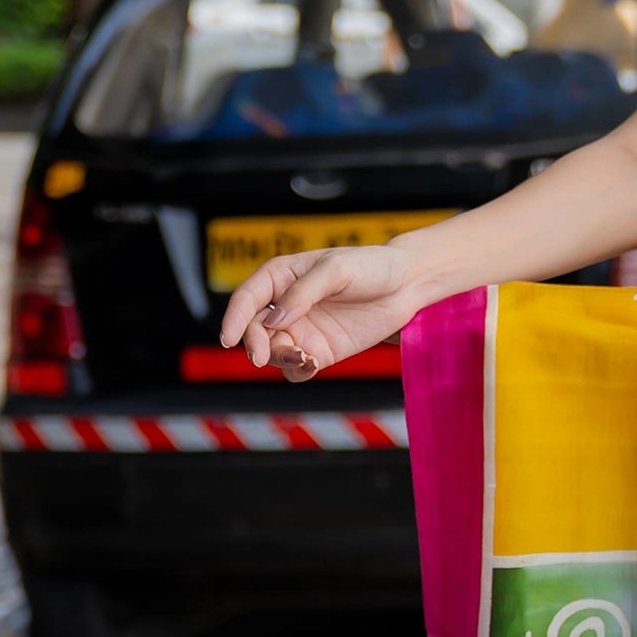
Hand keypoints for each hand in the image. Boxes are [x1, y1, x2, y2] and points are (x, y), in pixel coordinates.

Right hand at [220, 243, 419, 379]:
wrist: (408, 285)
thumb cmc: (371, 266)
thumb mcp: (336, 269)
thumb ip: (304, 292)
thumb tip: (276, 319)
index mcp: (280, 277)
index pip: (246, 298)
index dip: (233, 318)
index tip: (228, 338)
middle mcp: (284, 306)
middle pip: (254, 330)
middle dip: (255, 344)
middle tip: (262, 355)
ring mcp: (301, 331)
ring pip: (273, 352)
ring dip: (278, 359)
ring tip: (302, 357)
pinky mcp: (320, 351)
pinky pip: (297, 367)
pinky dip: (297, 370)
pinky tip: (310, 364)